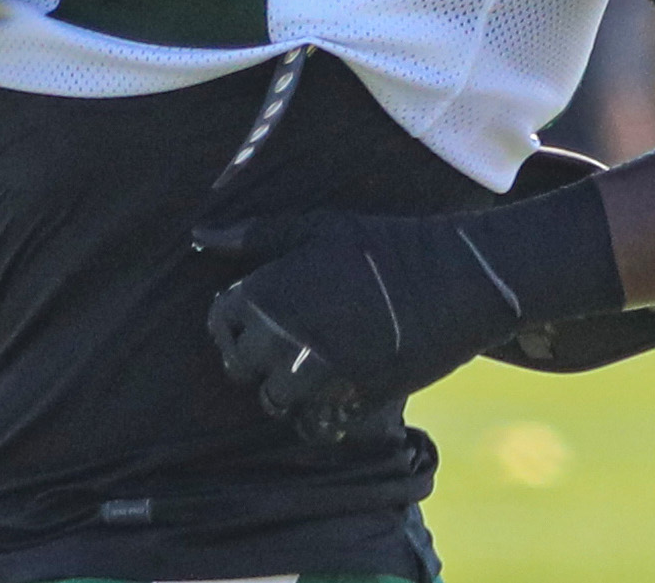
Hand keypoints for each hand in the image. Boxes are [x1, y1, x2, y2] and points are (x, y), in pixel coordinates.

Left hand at [194, 179, 626, 443]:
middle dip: (257, 361)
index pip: (219, 324)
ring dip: (288, 392)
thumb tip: (199, 236)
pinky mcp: (354, 400)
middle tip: (287, 348)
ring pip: (276, 402)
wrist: (455, 278)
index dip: (232, 324)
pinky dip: (321, 417)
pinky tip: (338, 392)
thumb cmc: (381, 246)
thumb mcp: (315, 228)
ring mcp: (318, 372)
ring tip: (313, 370)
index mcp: (266, 291)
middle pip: (242, 369)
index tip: (255, 321)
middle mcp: (282, 336)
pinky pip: (317, 425)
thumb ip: (254, 236)